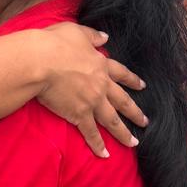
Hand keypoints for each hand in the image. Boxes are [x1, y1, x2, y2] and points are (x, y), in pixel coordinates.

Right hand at [37, 22, 146, 157]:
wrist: (41, 61)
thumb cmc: (55, 43)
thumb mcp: (76, 31)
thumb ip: (92, 35)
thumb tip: (104, 37)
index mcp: (100, 64)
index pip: (121, 73)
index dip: (132, 80)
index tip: (142, 86)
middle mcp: (101, 85)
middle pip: (122, 101)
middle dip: (135, 112)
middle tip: (145, 122)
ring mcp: (92, 101)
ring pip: (112, 120)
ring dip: (123, 133)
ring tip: (133, 143)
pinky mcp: (79, 115)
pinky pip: (91, 133)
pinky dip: (98, 145)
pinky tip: (104, 155)